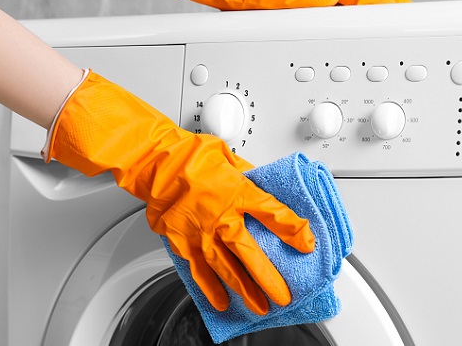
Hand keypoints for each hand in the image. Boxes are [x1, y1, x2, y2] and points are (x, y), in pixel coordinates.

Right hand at [45, 71, 315, 314]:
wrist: (154, 159)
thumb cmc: (190, 153)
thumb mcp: (228, 156)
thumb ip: (247, 176)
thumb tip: (259, 185)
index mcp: (238, 192)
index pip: (274, 215)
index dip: (294, 231)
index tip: (307, 244)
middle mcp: (222, 216)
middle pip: (251, 254)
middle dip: (269, 278)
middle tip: (283, 296)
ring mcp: (200, 233)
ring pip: (227, 269)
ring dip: (244, 290)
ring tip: (259, 307)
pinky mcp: (181, 241)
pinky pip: (199, 270)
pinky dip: (210, 289)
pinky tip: (222, 302)